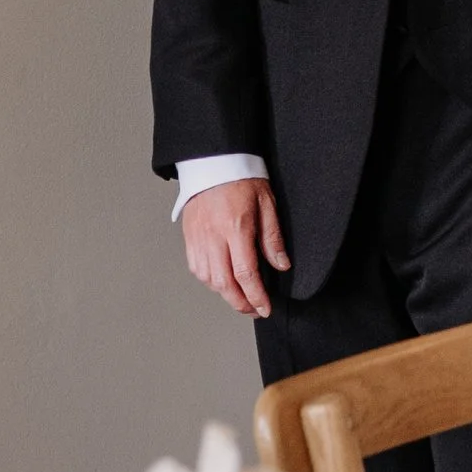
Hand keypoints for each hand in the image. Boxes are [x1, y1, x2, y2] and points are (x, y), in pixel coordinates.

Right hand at [181, 176, 290, 318]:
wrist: (213, 161)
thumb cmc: (242, 179)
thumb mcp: (267, 203)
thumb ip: (272, 237)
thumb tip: (281, 265)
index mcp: (236, 228)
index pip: (246, 274)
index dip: (256, 296)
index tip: (265, 308)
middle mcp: (214, 236)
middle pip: (224, 283)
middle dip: (241, 303)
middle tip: (254, 310)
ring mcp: (198, 238)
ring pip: (208, 279)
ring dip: (225, 294)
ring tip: (240, 298)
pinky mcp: (189, 236)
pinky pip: (196, 268)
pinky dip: (209, 281)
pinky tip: (221, 281)